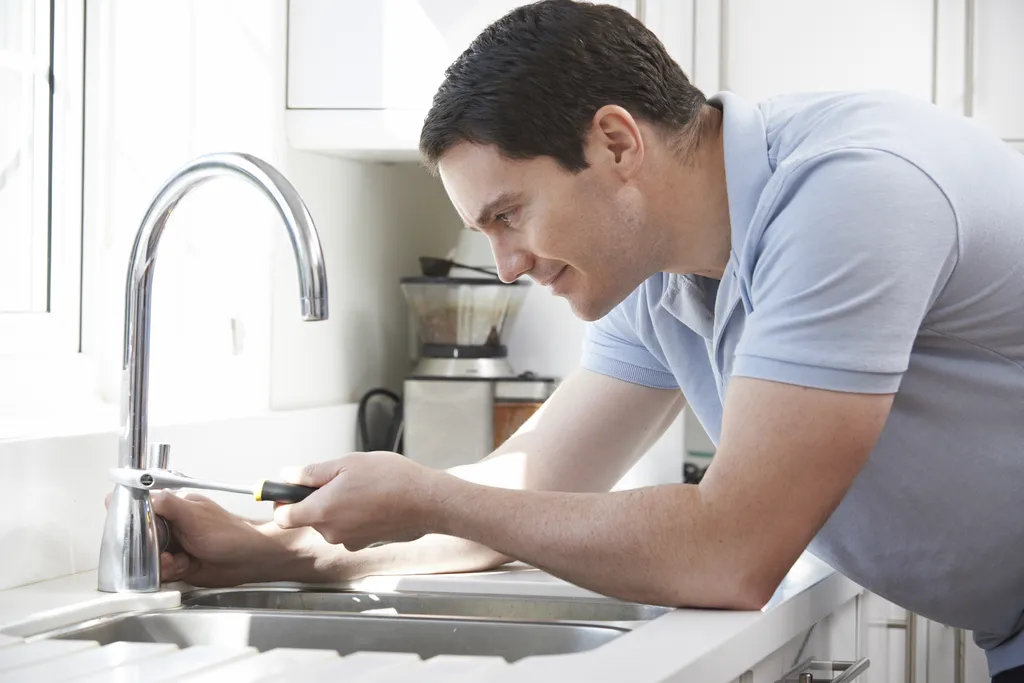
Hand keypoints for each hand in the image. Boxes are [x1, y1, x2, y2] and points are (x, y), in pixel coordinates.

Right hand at [106, 490, 319, 586]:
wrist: (249, 559)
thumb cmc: (229, 533)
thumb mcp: (194, 515)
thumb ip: (167, 504)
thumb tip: (141, 492)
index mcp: (173, 507)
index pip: (141, 509)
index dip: (132, 520)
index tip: (129, 530)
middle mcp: (171, 526)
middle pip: (140, 537)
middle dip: (145, 548)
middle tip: (162, 552)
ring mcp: (174, 546)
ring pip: (148, 558)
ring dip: (159, 563)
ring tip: (177, 561)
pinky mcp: (177, 566)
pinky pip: (160, 572)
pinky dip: (168, 572)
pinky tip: (183, 567)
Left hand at [273, 451, 445, 550]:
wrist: (426, 501)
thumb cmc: (391, 480)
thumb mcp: (347, 463)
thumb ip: (312, 473)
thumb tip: (289, 476)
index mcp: (321, 511)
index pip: (283, 517)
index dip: (282, 502)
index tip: (288, 490)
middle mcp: (331, 532)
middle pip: (309, 517)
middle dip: (318, 499)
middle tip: (340, 478)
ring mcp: (349, 540)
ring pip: (331, 522)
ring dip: (339, 506)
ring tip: (362, 487)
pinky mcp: (365, 543)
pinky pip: (349, 528)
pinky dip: (355, 515)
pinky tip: (373, 500)